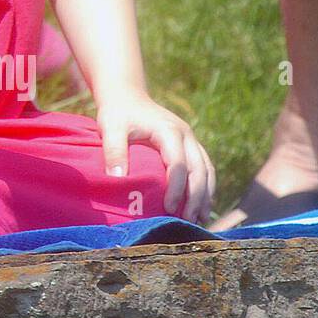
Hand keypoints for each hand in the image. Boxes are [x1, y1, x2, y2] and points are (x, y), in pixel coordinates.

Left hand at [95, 89, 215, 222]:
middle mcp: (186, 135)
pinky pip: (204, 169)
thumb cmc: (118, 113)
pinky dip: (205, 188)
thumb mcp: (110, 127)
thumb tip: (118, 179)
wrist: (127, 95)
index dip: (176, 188)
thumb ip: (114, 150)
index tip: (168, 208)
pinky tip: (200, 207)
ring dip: (205, 196)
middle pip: (200, 170)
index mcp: (170, 131)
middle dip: (197, 197)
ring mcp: (191, 140)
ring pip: (207, 171)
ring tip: (199, 220)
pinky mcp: (190, 146)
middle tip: (189, 221)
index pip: (179, 164)